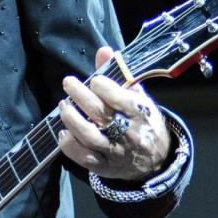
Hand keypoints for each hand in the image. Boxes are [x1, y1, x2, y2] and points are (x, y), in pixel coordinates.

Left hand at [58, 46, 171, 181]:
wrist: (155, 160)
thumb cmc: (143, 122)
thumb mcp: (137, 98)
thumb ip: (120, 75)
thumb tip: (104, 51)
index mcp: (141, 114)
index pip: (121, 100)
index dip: (104, 88)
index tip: (94, 79)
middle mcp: (129, 134)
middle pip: (100, 114)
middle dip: (80, 96)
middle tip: (68, 83)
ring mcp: (115, 152)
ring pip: (89, 136)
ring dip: (72, 119)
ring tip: (63, 106)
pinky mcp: (104, 166)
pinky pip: (84, 157)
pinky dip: (70, 145)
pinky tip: (63, 133)